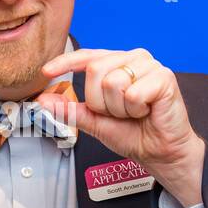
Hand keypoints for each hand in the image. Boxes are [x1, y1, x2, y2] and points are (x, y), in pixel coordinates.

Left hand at [36, 47, 204, 206]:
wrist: (160, 151)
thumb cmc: (133, 133)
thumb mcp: (94, 121)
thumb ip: (70, 109)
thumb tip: (42, 100)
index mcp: (116, 64)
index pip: (87, 56)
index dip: (65, 63)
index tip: (46, 72)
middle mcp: (133, 58)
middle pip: (95, 70)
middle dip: (100, 102)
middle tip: (119, 113)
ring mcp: (150, 65)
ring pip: (113, 82)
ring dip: (119, 108)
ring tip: (134, 112)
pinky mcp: (164, 77)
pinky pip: (133, 93)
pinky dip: (135, 109)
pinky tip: (147, 111)